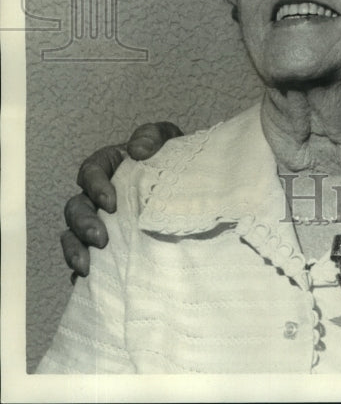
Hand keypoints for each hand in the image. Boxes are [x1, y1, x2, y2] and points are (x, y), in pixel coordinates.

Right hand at [61, 121, 182, 278]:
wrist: (191, 185)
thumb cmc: (171, 159)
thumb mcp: (167, 139)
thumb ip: (152, 136)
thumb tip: (136, 149)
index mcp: (108, 167)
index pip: (90, 172)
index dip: (95, 187)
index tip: (112, 203)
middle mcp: (96, 195)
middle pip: (75, 207)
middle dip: (83, 224)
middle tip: (101, 239)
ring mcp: (98, 221)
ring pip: (72, 235)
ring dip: (74, 249)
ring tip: (87, 266)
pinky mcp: (105, 246)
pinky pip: (83, 259)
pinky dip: (80, 270)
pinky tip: (86, 283)